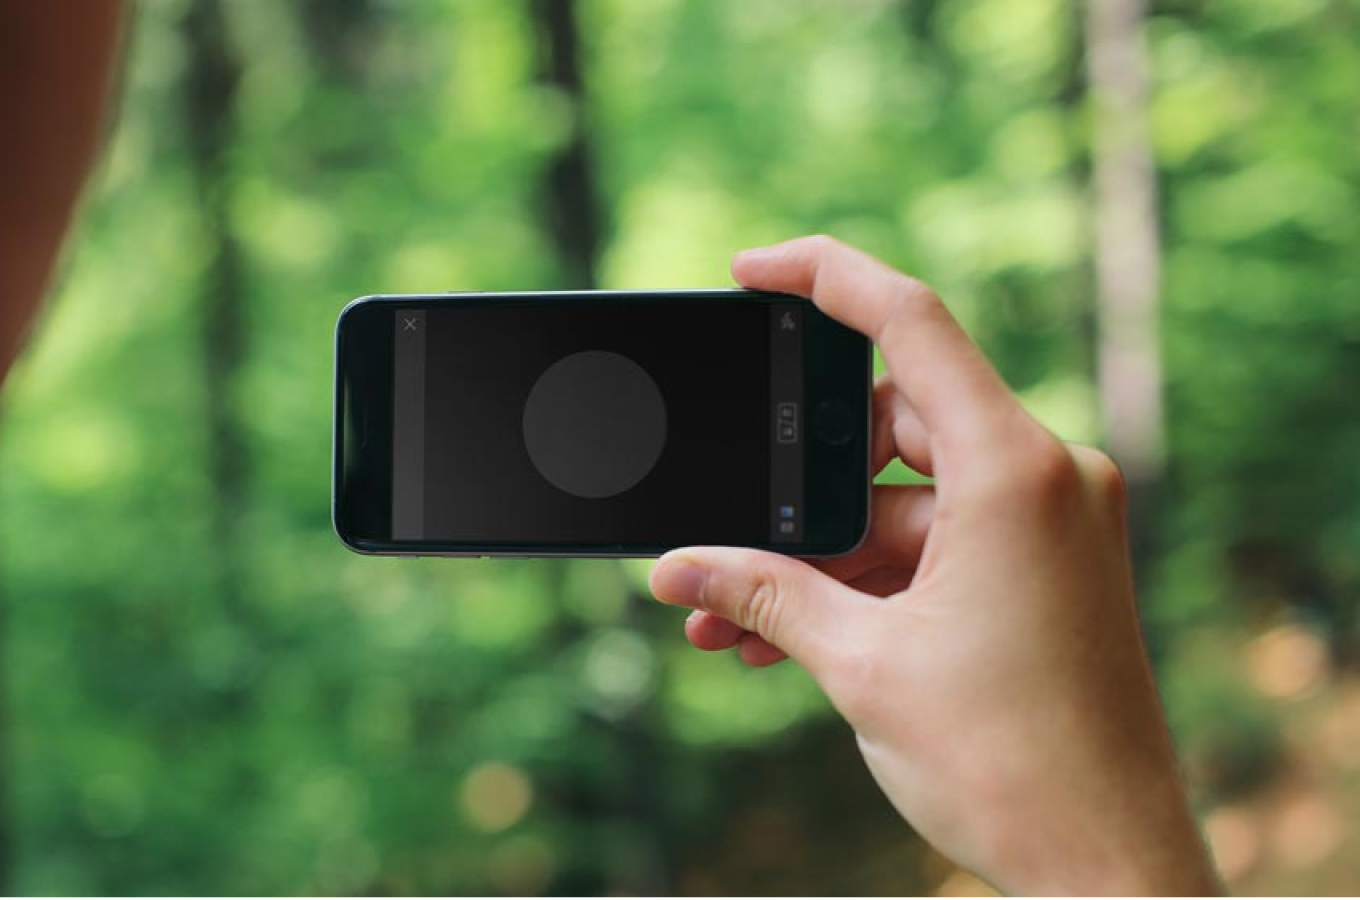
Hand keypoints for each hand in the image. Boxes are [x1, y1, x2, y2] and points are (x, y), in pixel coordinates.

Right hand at [650, 236, 1218, 894]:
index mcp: (1015, 472)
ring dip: (815, 553)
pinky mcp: (1039, 570)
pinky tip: (783, 634)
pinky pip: (929, 546)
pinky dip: (863, 579)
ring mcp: (1045, 525)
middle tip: (719, 534)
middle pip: (888, 424)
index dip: (822, 278)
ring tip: (730, 616)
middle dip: (792, 484)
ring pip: (898, 500)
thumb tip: (677, 568)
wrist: (1104, 864)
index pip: (910, 324)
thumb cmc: (1012, 765)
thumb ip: (763, 595)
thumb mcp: (862, 665)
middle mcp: (1043, 480)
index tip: (751, 271)